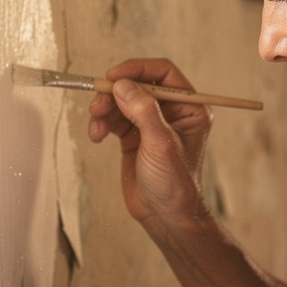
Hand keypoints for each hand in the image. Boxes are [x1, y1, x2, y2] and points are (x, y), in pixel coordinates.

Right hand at [87, 58, 212, 228]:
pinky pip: (114, 118)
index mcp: (189, 107)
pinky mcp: (135, 137)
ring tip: (96, 128)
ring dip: (105, 110)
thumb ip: (144, 112)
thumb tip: (123, 85)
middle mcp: (172, 112)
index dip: (137, 69)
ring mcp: (152, 124)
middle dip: (115, 93)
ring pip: (122, 101)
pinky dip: (102, 123)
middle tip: (97, 105)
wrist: (166, 217)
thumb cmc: (175, 184)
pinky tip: (97, 136)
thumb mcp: (161, 144)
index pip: (163, 73)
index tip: (113, 77)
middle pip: (137, 85)